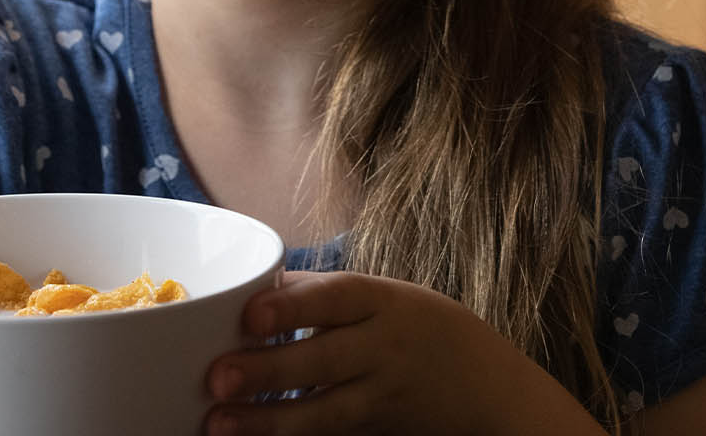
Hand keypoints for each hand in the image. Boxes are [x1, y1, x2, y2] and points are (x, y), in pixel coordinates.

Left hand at [203, 271, 574, 435]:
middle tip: (217, 378)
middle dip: (268, 370)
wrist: (488, 389)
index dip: (292, 306)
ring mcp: (383, 397)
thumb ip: (323, 292)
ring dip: (269, 421)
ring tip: (218, 424)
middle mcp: (384, 348)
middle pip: (324, 359)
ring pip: (325, 412)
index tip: (249, 315)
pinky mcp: (377, 432)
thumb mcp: (386, 296)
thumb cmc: (422, 329)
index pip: (336, 298)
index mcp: (383, 301)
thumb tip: (251, 285)